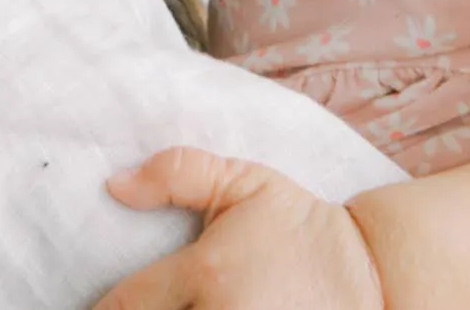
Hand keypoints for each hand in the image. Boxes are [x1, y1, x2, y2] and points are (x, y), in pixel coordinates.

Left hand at [92, 148, 384, 309]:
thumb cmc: (300, 227)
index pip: (124, 304)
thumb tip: (115, 184)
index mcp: (206, 273)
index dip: (104, 308)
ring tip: (181, 307)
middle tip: (149, 302)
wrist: (371, 277)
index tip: (98, 304)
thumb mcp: (245, 184)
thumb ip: (179, 172)